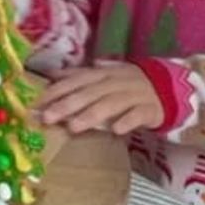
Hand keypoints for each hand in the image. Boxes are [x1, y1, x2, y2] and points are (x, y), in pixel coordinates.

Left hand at [34, 63, 163, 135]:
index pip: (75, 80)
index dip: (56, 90)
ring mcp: (133, 94)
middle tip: (48, 117)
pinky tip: (116, 131)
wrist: (167, 86)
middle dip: (67, 105)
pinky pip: (137, 115)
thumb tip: (52, 75)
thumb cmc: (127, 84)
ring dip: (91, 115)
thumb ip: (79, 77)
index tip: (36, 102)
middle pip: (89, 93)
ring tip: (74, 127)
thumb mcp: (103, 76)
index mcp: (101, 74)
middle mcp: (115, 82)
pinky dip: (127, 121)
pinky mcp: (149, 109)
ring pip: (111, 104)